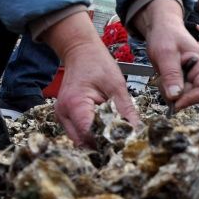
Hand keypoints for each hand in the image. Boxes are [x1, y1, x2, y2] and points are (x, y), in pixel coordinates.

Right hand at [44, 13, 140, 145]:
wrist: (81, 52)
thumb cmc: (97, 64)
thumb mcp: (116, 85)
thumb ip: (125, 109)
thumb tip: (136, 130)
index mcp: (74, 104)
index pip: (89, 133)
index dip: (107, 141)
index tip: (125, 144)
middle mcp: (63, 114)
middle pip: (83, 141)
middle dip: (103, 145)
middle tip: (124, 146)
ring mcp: (62, 116)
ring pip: (80, 139)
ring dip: (97, 141)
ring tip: (118, 139)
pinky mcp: (66, 117)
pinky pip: (79, 132)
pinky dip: (93, 134)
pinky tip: (107, 131)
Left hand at [135, 0, 198, 110]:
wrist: (163, 27)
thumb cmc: (165, 36)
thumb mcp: (165, 54)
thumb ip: (171, 75)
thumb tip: (175, 97)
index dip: (191, 99)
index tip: (173, 100)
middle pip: (195, 96)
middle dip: (177, 95)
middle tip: (162, 81)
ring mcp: (195, 76)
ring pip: (185, 96)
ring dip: (171, 92)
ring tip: (162, 76)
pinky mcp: (186, 78)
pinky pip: (179, 92)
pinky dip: (169, 89)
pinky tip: (164, 77)